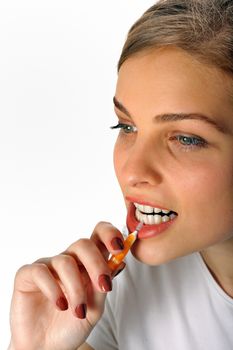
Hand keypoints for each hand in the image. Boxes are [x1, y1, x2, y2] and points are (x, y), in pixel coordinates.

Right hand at [9, 222, 124, 349]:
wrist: (48, 347)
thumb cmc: (72, 324)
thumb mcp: (95, 307)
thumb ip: (104, 284)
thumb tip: (119, 261)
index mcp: (87, 263)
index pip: (98, 235)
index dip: (109, 234)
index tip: (119, 247)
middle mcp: (68, 260)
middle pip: (83, 244)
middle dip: (97, 264)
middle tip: (104, 286)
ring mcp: (48, 266)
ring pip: (65, 261)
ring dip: (76, 288)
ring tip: (78, 311)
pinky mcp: (27, 275)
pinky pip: (41, 272)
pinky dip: (54, 290)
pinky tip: (60, 305)